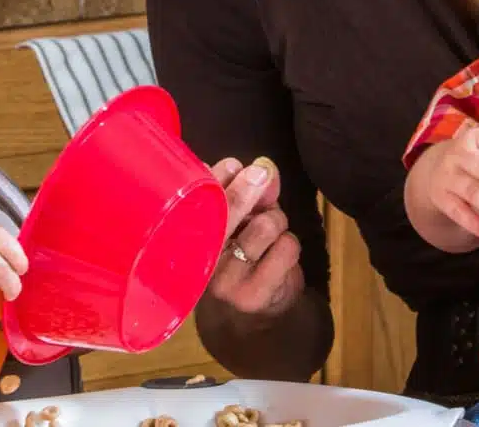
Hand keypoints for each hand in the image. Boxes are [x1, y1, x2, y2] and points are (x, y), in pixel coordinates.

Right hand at [205, 157, 302, 322]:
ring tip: (272, 233)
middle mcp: (199, 262)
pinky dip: (290, 244)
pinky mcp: (252, 295)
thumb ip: (253, 194)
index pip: (197, 201)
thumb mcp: (246, 220)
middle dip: (249, 187)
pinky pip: (286, 248)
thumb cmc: (248, 255)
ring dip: (277, 221)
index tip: (233, 165)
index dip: (216, 178)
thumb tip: (264, 168)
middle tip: (261, 174)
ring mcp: (224, 281)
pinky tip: (280, 255)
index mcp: (188, 240)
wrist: (259, 313)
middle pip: (227, 212)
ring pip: (264, 225)